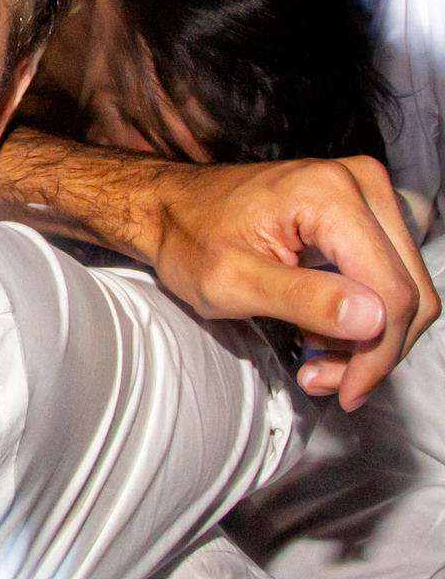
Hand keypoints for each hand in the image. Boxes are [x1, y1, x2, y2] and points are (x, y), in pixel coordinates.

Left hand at [151, 156, 438, 409]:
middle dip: (372, 350)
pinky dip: (362, 317)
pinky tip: (322, 334)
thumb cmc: (190, 237)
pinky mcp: (362, 212)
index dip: (376, 354)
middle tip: (322, 379)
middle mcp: (360, 185)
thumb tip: (373, 320)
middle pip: (407, 291)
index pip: (391, 290)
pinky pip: (387, 276)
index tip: (346, 393)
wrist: (171, 207)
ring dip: (368, 339)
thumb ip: (304, 299)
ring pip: (403, 289)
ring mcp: (365, 195)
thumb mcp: (233, 281)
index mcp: (329, 194)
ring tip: (315, 361)